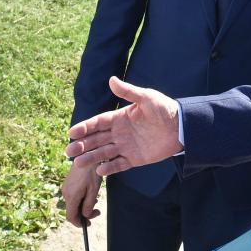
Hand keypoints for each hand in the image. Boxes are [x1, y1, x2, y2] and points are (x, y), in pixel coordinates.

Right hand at [62, 161, 101, 227]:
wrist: (86, 155)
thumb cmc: (92, 173)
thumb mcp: (93, 191)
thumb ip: (88, 206)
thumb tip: (85, 216)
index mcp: (71, 197)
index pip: (71, 217)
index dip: (79, 223)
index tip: (88, 224)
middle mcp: (65, 193)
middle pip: (72, 211)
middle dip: (84, 214)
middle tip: (97, 211)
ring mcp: (65, 188)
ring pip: (73, 204)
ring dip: (83, 206)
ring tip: (95, 201)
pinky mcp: (67, 184)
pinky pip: (73, 196)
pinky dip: (81, 199)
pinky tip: (90, 194)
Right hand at [65, 76, 181, 176]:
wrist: (182, 127)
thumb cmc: (164, 109)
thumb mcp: (146, 97)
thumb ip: (128, 91)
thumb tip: (111, 79)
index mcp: (119, 118)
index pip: (98, 123)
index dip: (84, 127)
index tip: (72, 133)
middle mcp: (120, 132)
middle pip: (96, 139)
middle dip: (82, 145)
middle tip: (68, 151)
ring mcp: (126, 146)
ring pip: (104, 153)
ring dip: (91, 158)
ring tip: (78, 163)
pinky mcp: (135, 158)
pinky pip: (120, 164)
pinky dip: (110, 168)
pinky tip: (100, 171)